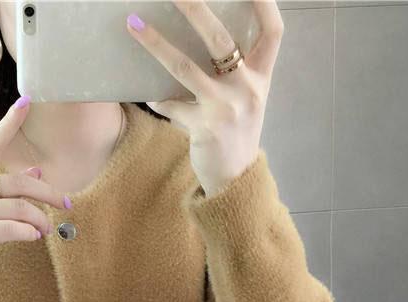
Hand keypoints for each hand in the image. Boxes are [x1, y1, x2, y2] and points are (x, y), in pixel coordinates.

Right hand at [0, 97, 71, 260]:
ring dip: (40, 219)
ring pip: (17, 208)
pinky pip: (9, 229)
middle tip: (66, 203)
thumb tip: (36, 172)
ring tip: (47, 228)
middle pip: (16, 183)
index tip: (27, 101)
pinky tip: (33, 235)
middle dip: (47, 193)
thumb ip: (2, 187)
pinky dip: (27, 232)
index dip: (9, 123)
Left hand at [126, 0, 283, 194]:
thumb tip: (205, 34)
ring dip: (156, 44)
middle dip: (194, 8)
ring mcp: (226, 107)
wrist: (235, 178)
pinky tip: (148, 94)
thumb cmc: (238, 132)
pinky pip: (171, 105)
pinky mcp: (205, 127)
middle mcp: (248, 88)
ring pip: (185, 66)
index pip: (273, 31)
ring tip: (134, 25)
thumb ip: (238, 70)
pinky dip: (158, 99)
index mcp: (262, 76)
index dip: (265, 2)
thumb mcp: (248, 98)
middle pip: (220, 38)